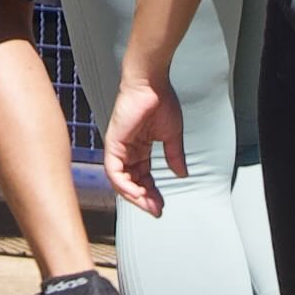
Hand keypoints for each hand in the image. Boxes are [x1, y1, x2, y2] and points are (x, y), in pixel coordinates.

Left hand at [103, 74, 181, 216]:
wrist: (152, 84)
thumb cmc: (160, 101)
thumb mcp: (172, 135)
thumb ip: (174, 155)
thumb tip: (181, 173)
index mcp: (140, 147)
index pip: (143, 177)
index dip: (152, 192)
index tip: (161, 205)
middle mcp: (127, 149)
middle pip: (132, 182)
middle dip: (144, 198)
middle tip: (156, 210)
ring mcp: (118, 147)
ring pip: (121, 181)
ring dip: (134, 195)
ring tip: (148, 205)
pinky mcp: (113, 143)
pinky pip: (114, 171)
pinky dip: (124, 184)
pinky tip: (137, 193)